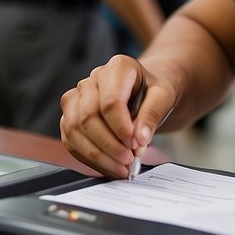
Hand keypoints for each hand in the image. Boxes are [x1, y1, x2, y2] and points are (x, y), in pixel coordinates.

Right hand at [59, 55, 176, 178]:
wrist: (143, 92)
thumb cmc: (152, 92)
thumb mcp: (164, 97)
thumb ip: (153, 114)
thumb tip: (139, 139)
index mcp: (117, 67)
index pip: (110, 101)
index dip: (121, 128)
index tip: (135, 145)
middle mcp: (91, 80)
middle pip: (89, 117)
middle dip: (109, 145)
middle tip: (129, 160)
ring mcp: (76, 98)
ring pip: (75, 130)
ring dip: (98, 155)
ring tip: (121, 167)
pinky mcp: (69, 117)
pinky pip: (71, 141)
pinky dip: (89, 158)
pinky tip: (108, 166)